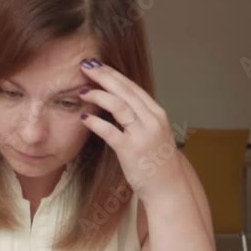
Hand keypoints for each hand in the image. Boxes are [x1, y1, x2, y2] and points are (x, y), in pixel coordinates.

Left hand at [77, 58, 183, 202]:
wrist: (168, 186)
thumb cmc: (156, 159)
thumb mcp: (152, 131)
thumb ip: (139, 115)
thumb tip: (118, 99)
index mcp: (156, 113)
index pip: (132, 87)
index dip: (113, 74)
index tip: (97, 64)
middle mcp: (152, 120)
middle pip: (124, 91)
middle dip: (103, 76)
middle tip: (85, 66)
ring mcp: (142, 135)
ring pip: (119, 106)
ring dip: (98, 95)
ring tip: (82, 91)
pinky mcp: (131, 150)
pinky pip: (110, 131)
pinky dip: (95, 122)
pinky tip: (84, 118)